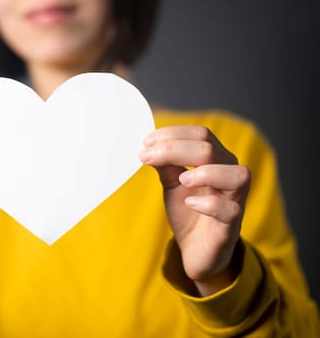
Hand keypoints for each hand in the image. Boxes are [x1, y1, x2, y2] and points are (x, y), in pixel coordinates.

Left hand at [140, 125, 249, 295]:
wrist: (197, 249)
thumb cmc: (188, 211)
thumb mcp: (172, 184)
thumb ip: (165, 164)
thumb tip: (149, 144)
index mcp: (216, 160)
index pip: (201, 134)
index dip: (173, 134)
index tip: (146, 141)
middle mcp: (230, 174)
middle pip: (210, 148)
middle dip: (174, 149)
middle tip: (147, 157)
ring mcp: (235, 199)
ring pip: (236, 174)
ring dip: (205, 173)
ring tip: (181, 179)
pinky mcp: (232, 224)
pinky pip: (230, 209)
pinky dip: (208, 204)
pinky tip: (189, 203)